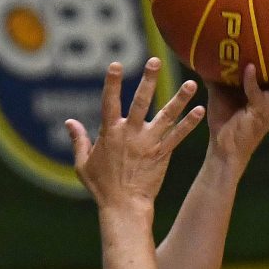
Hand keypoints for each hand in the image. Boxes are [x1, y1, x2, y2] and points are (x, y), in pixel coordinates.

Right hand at [67, 58, 204, 207]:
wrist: (124, 207)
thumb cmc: (101, 188)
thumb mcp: (83, 164)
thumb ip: (79, 141)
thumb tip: (69, 122)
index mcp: (110, 133)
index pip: (109, 102)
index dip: (112, 83)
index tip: (115, 64)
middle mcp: (131, 134)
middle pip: (141, 102)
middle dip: (148, 80)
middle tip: (155, 60)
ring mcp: (149, 143)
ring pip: (166, 116)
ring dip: (179, 99)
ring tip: (192, 83)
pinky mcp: (162, 153)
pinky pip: (178, 136)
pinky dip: (189, 124)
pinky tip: (200, 111)